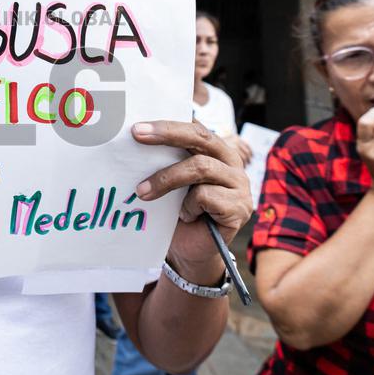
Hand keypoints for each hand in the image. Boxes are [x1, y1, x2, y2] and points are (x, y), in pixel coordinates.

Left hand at [132, 120, 251, 278]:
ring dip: (166, 178)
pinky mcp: (239, 208)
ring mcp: (239, 184)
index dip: (167, 122)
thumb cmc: (176, 212)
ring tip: (142, 192)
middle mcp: (230, 161)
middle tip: (136, 134)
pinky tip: (185, 216)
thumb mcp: (168, 181)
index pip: (193, 125)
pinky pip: (206, 196)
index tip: (138, 123)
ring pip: (200, 167)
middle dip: (166, 133)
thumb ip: (163, 160)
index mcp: (214, 149)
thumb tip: (134, 137)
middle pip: (200, 137)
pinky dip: (188, 206)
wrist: (189, 252)